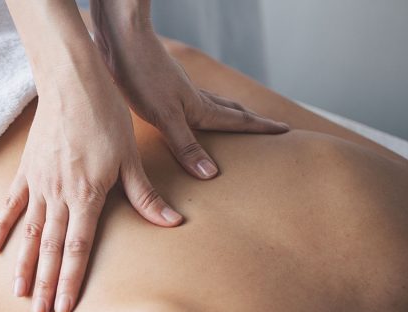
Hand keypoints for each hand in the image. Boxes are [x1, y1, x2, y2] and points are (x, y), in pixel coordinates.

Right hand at [0, 73, 182, 311]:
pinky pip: (10, 205)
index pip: (76, 249)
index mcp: (86, 196)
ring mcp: (38, 185)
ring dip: (22, 266)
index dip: (70, 281)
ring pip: (27, 234)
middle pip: (49, 249)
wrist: (73, 83)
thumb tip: (172, 222)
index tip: (64, 308)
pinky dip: (1, 228)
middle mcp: (58, 197)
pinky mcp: (26, 171)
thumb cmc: (106, 118)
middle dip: (44, 284)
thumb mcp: (131, 158)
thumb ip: (145, 196)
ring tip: (17, 294)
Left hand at [91, 3, 288, 178]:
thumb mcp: (165, 117)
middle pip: (229, 110)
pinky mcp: (160, 85)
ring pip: (211, 104)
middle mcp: (193, 97)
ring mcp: (178, 89)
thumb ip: (186, 145)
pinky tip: (186, 111)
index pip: (238, 120)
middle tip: (269, 126)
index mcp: (199, 107)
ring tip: (235, 121)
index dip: (261, 127)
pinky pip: (189, 101)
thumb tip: (211, 174)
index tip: (285, 130)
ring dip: (227, 114)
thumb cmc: (142, 76)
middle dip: (250, 120)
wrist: (122, 40)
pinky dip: (200, 109)